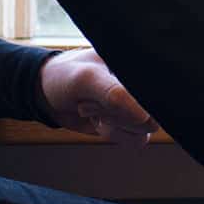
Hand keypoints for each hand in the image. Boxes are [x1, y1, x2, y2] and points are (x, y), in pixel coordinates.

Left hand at [39, 48, 155, 147]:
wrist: (46, 94)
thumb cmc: (65, 77)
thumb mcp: (87, 79)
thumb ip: (116, 95)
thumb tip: (146, 117)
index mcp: (139, 64)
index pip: (157, 91)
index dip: (132, 100)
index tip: (105, 96)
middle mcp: (142, 85)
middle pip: (151, 114)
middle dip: (116, 113)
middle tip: (92, 101)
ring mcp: (137, 105)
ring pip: (144, 129)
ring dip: (114, 124)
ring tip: (92, 109)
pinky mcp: (129, 123)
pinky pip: (136, 139)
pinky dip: (114, 134)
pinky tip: (98, 120)